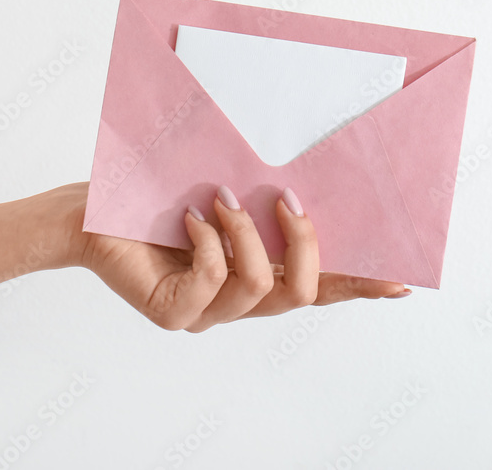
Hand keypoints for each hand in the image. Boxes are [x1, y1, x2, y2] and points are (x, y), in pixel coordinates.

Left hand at [74, 185, 410, 331]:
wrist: (92, 213)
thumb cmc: (159, 197)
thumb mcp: (227, 192)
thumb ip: (266, 200)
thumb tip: (310, 177)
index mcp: (259, 276)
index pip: (321, 287)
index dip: (361, 286)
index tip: (399, 278)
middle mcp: (239, 303)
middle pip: (303, 293)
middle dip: (304, 242)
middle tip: (285, 197)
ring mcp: (207, 314)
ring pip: (260, 286)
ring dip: (247, 234)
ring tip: (221, 198)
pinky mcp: (174, 313)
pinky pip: (212, 281)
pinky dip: (207, 241)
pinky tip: (190, 217)